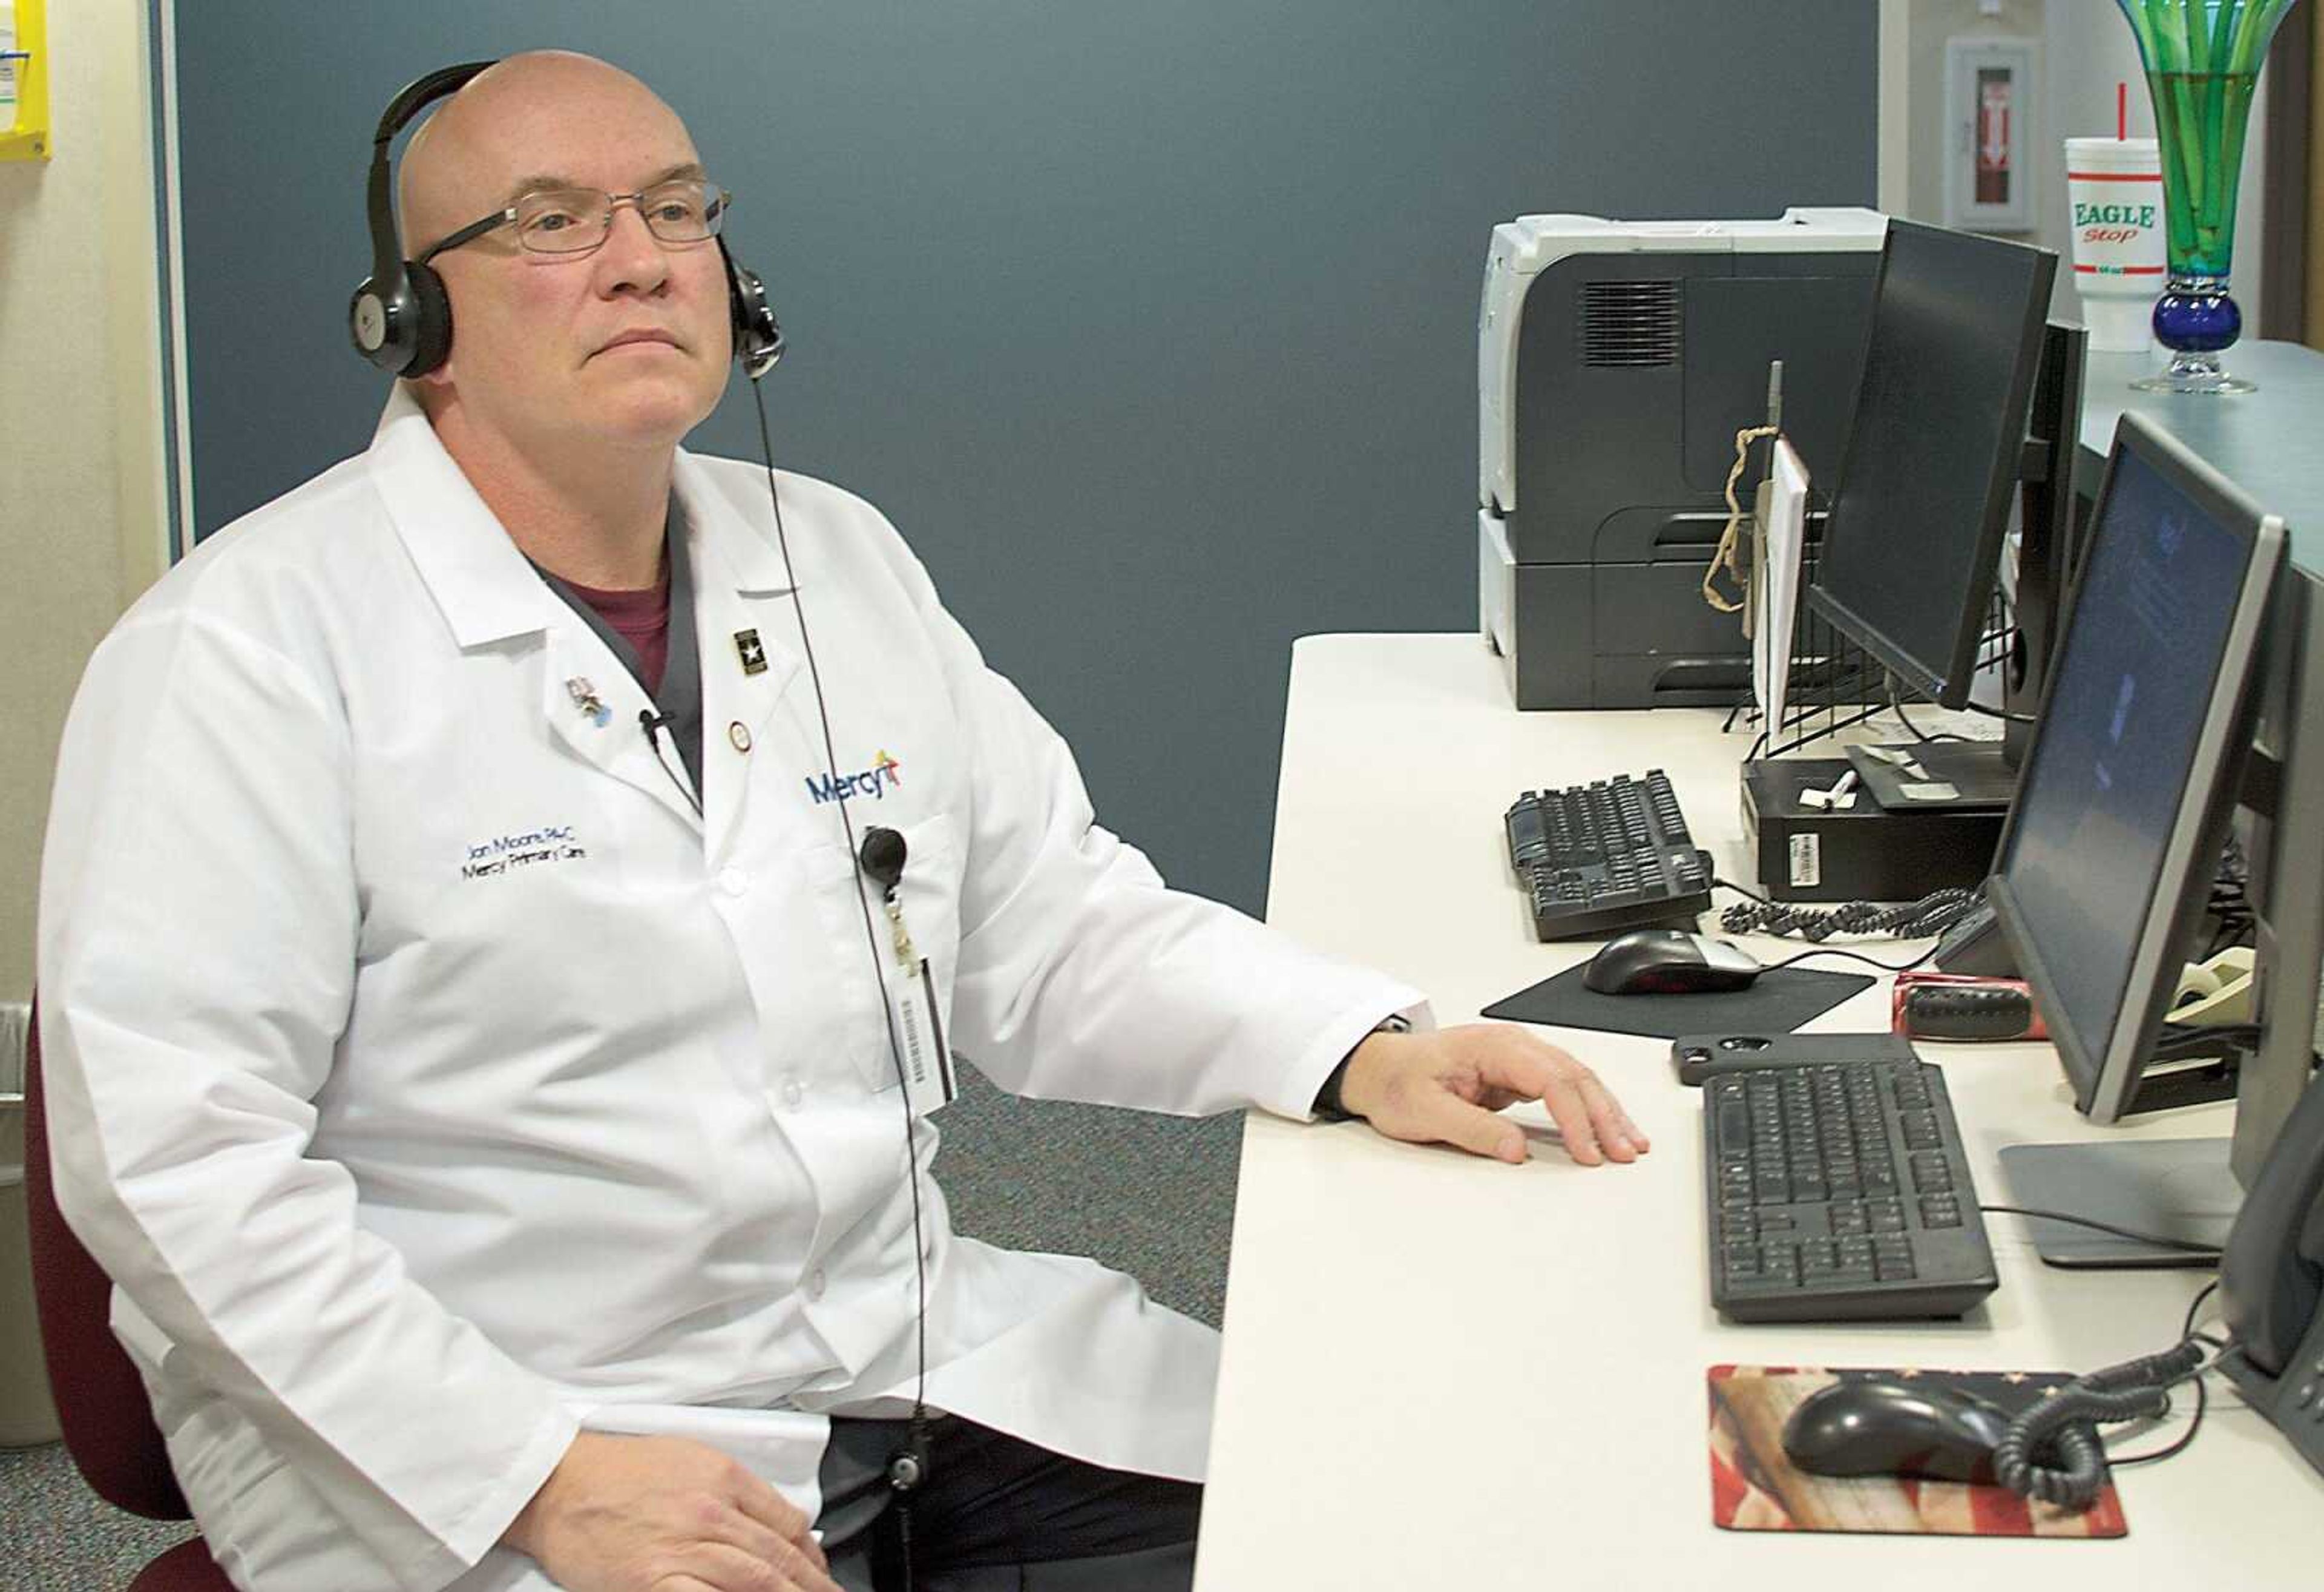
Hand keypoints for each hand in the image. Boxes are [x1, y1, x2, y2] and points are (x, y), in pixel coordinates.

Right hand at [502, 1432, 841, 1591]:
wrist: (558, 1483)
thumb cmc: (618, 1470)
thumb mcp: (688, 1459)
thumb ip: (732, 1490)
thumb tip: (771, 1522)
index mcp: (724, 1477)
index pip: (786, 1522)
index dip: (811, 1553)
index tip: (819, 1571)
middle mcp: (711, 1512)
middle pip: (778, 1556)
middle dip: (811, 1586)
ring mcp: (684, 1547)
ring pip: (754, 1581)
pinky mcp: (654, 1579)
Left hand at [1336, 1023, 1647, 1166]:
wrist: (1379, 1069)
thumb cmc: (1397, 1082)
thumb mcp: (1425, 1111)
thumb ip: (1472, 1128)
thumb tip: (1515, 1150)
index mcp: (1493, 1047)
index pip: (1551, 1080)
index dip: (1575, 1118)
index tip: (1587, 1152)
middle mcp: (1513, 1046)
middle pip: (1574, 1076)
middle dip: (1604, 1116)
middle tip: (1626, 1152)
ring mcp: (1518, 1059)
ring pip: (1577, 1080)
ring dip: (1605, 1112)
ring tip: (1630, 1144)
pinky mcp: (1519, 1075)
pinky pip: (1565, 1089)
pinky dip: (1589, 1110)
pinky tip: (1606, 1129)